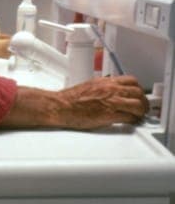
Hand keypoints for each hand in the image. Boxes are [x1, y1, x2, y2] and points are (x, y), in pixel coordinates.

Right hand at [0, 75, 148, 129]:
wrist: (60, 106)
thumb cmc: (69, 100)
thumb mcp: (88, 87)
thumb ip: (101, 89)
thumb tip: (107, 94)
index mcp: (105, 81)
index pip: (131, 80)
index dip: (137, 89)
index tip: (137, 95)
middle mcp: (111, 89)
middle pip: (137, 91)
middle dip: (142, 100)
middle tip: (142, 107)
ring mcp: (111, 101)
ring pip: (138, 104)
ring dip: (141, 111)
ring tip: (139, 116)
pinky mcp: (110, 114)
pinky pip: (129, 116)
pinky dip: (133, 120)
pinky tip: (131, 122)